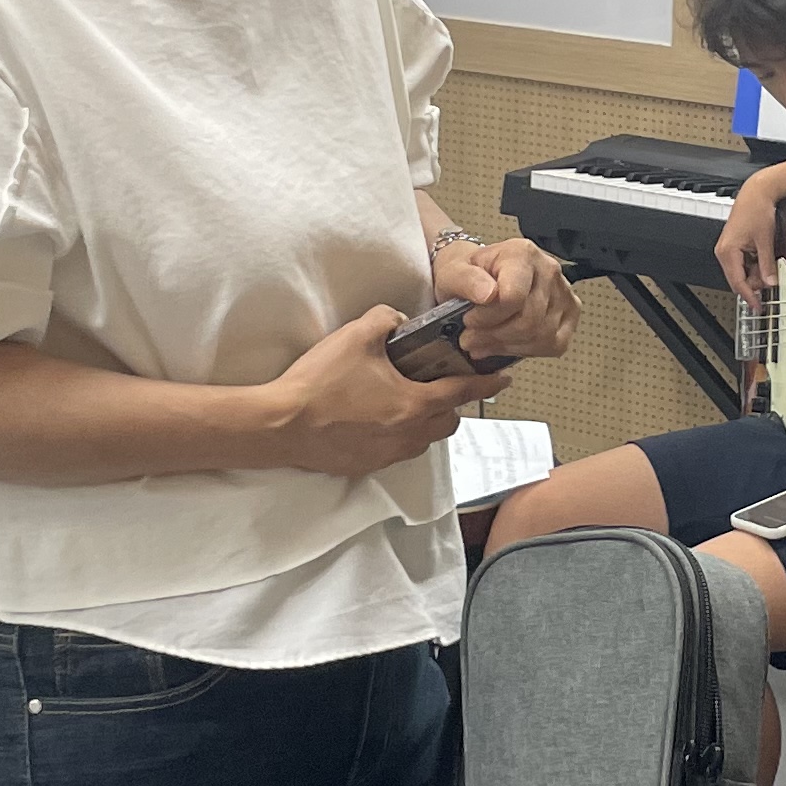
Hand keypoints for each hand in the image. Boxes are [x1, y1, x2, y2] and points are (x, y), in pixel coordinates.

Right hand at [265, 308, 493, 477]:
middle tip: (440, 384)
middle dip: (452, 405)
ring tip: (406, 399)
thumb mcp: (356, 336)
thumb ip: (386, 319)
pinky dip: (400, 434)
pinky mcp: (367, 465)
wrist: (281, 425)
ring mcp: (388, 454)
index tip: (503, 379)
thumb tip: (397, 321)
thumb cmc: (320, 381)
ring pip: (424, 439)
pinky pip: (398, 450)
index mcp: (413, 404)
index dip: (486, 384)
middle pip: (448, 422)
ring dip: (425, 421)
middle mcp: (408, 435)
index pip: (462, 393)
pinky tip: (378, 417)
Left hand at [438, 232, 577, 361]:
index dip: (488, 317)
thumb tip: (488, 293)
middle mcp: (548, 270)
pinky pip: (553, 344)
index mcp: (521, 254)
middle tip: (470, 338)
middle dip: (494, 336)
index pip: (514, 297)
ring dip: (507, 345)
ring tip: (484, 342)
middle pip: (528, 321)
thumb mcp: (454, 273)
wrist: (479, 277)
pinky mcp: (570, 314)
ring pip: (541, 335)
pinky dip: (526, 350)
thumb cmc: (469, 274)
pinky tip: (506, 344)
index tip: (468, 319)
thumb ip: (466, 280)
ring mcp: (563, 292)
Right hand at [715, 186, 785, 302]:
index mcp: (728, 252)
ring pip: (742, 272)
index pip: (738, 282)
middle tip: (772, 277)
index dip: (749, 296)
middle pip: (739, 279)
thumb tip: (770, 282)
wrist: (756, 193)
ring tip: (769, 261)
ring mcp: (728, 249)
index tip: (758, 306)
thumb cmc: (756, 209)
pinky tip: (764, 256)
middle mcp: (724, 252)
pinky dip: (755, 264)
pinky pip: (743, 263)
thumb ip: (767, 265)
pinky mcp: (734, 246)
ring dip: (756, 272)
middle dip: (756, 282)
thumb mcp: (765, 240)